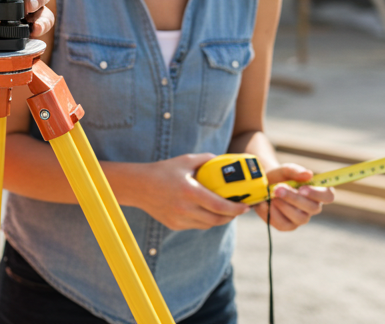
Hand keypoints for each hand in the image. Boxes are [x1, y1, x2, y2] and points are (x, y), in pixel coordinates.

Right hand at [134, 153, 249, 230]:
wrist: (139, 186)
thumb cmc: (164, 171)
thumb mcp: (186, 160)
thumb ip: (207, 160)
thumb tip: (225, 161)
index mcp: (190, 191)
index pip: (219, 206)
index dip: (236, 209)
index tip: (246, 206)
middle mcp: (185, 208)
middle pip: (217, 219)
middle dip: (232, 216)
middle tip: (240, 209)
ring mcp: (179, 219)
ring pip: (207, 225)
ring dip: (219, 219)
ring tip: (226, 210)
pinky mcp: (174, 225)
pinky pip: (196, 226)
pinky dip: (205, 220)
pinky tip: (206, 211)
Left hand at [256, 164, 333, 230]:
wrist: (263, 185)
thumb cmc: (279, 177)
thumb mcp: (285, 170)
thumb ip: (296, 171)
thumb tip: (309, 174)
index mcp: (316, 192)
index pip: (328, 196)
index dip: (318, 194)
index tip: (302, 188)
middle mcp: (312, 207)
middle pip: (313, 208)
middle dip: (294, 198)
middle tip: (278, 188)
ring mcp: (301, 218)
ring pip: (300, 218)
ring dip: (284, 206)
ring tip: (272, 195)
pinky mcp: (287, 226)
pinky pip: (283, 224)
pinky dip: (272, 213)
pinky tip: (266, 203)